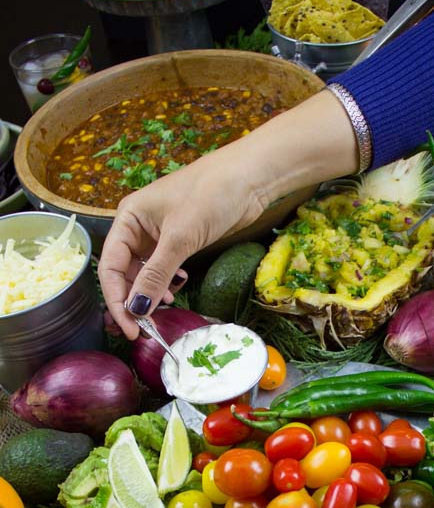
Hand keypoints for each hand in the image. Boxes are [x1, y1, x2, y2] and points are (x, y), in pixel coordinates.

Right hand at [98, 89, 361, 339]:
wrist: (250, 176)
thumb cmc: (211, 194)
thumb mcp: (180, 238)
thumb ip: (156, 275)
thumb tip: (136, 309)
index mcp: (128, 218)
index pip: (109, 267)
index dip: (116, 300)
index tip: (129, 328)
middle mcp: (138, 226)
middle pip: (124, 272)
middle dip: (131, 301)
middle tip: (142, 330)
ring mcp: (159, 234)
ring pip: (144, 273)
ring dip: (149, 294)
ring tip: (162, 311)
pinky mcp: (180, 240)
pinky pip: (163, 268)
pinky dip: (165, 284)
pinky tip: (175, 293)